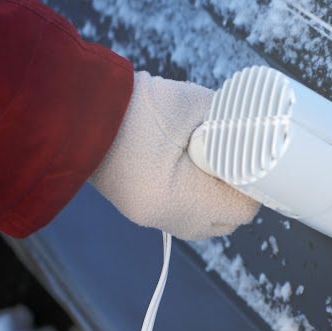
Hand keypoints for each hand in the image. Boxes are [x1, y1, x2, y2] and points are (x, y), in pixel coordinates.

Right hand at [90, 71, 259, 239]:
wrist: (77, 111)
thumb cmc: (136, 108)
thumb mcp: (193, 105)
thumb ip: (229, 122)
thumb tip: (253, 129)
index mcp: (184, 199)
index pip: (243, 210)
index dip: (254, 186)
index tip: (253, 162)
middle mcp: (169, 218)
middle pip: (225, 223)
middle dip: (235, 195)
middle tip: (233, 163)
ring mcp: (153, 217)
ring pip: (203, 223)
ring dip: (214, 200)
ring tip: (209, 166)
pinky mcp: (141, 209)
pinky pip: (182, 214)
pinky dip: (193, 197)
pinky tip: (188, 170)